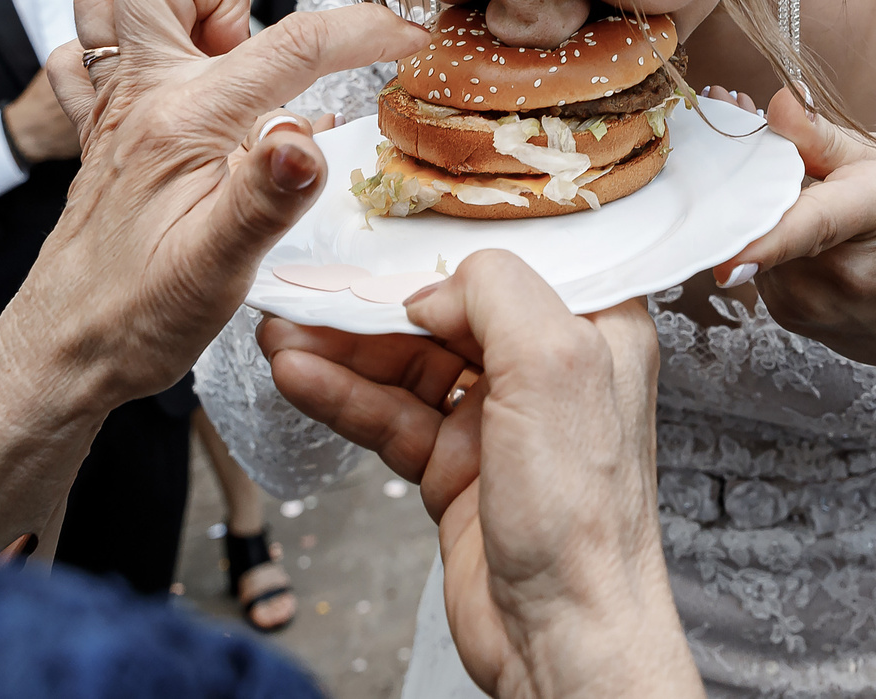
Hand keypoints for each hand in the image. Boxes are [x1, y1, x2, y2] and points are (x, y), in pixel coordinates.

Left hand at [0, 0, 424, 556]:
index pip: (289, 47)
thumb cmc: (138, 318)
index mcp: (184, 122)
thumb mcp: (219, 272)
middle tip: (255, 58)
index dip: (361, 30)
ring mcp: (109, 111)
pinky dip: (118, 55)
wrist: (60, 356)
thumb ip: (266, 198)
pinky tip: (160, 97)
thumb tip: (307, 139)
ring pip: (107, 1)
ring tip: (211, 68)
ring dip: (164, 13)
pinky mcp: (94, 134)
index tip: (408, 37)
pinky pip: (83, 56)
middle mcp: (138, 99)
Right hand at [262, 254, 698, 698]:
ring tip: (280, 333)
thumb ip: (498, 295)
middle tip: (307, 291)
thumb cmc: (585, 515)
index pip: (512, 266)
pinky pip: (388, 416)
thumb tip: (434, 287)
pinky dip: (342, 395)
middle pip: (446, 314)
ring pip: (406, 365)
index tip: (382, 239)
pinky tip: (298, 377)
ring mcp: (497, 422)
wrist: (563, 637)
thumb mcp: (555, 367)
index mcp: (596, 330)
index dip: (445, 253)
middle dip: (372, 305)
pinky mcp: (454, 470)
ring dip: (341, 350)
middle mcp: (547, 369)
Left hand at [709, 88, 875, 429]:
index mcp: (874, 214)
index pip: (811, 226)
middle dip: (741, 160)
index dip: (763, 239)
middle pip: (762, 209)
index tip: (724, 260)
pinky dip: (762, 230)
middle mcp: (836, 272)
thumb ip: (827, 138)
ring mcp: (809, 304)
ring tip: (776, 166)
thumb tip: (778, 104)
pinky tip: (786, 211)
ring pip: (753, 232)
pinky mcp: (789, 317)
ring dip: (751, 197)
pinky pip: (760, 258)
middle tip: (733, 103)